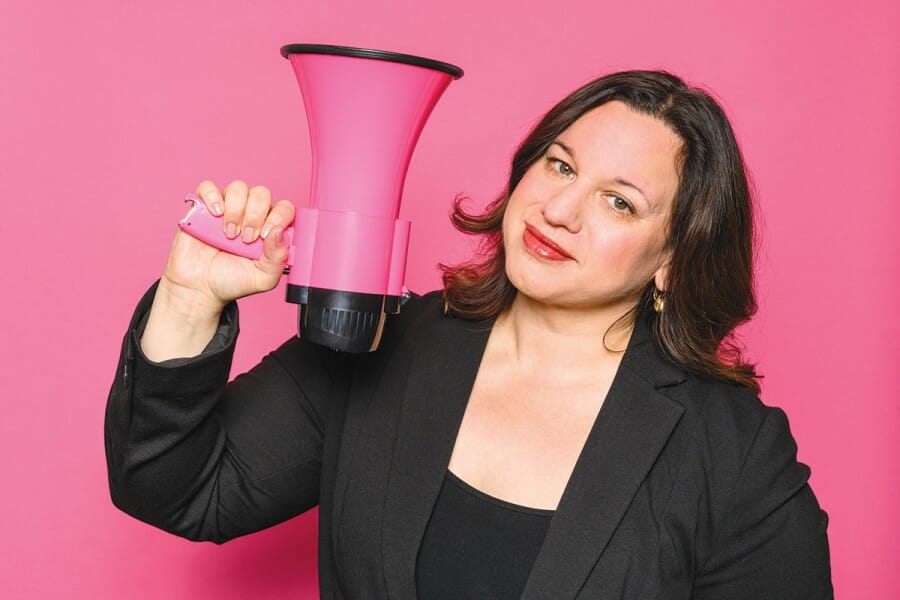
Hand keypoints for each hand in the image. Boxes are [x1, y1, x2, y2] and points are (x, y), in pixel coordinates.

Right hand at [161, 179, 295, 317]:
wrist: (200, 288)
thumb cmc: (232, 281)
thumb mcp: (263, 278)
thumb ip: (278, 258)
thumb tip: (279, 232)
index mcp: (268, 228)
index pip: (284, 208)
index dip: (279, 217)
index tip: (266, 235)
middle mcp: (250, 214)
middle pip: (261, 194)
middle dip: (255, 215)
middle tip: (246, 238)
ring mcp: (226, 209)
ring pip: (238, 188)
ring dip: (236, 209)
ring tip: (229, 233)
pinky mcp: (202, 208)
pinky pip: (208, 187)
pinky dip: (213, 197)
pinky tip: (215, 215)